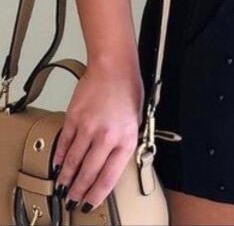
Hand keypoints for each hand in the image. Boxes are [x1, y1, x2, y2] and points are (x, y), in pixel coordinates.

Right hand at [52, 54, 143, 213]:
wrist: (114, 67)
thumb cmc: (128, 90)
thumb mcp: (138, 120)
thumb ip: (125, 143)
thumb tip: (114, 163)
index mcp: (126, 138)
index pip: (109, 176)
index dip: (98, 194)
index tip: (91, 202)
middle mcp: (107, 136)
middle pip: (89, 172)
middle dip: (79, 190)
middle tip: (73, 200)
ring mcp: (88, 127)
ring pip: (74, 161)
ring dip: (67, 178)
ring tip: (63, 188)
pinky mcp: (74, 118)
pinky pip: (65, 143)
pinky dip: (60, 157)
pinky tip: (59, 165)